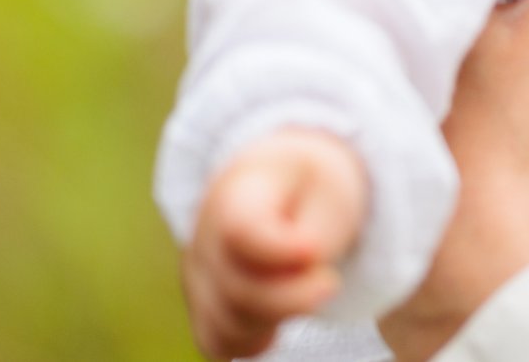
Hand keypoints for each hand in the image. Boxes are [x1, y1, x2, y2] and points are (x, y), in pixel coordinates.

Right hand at [183, 127, 370, 359]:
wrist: (287, 186)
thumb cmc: (310, 189)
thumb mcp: (329, 194)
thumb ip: (317, 238)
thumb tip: (298, 281)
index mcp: (237, 193)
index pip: (239, 230)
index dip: (279, 251)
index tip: (313, 251)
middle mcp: (204, 235)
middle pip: (236, 288)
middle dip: (293, 298)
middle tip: (331, 283)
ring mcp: (196, 274)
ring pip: (226, 324)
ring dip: (276, 320)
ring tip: (306, 293)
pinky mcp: (201, 306)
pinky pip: (218, 342)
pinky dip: (253, 341)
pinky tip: (279, 321)